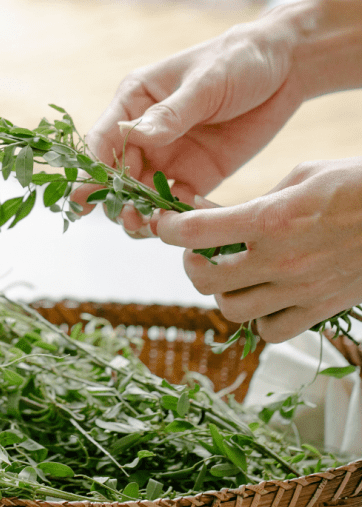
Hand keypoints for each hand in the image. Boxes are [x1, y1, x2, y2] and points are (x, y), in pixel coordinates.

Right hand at [71, 14, 302, 235]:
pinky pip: (175, 204)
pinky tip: (184, 224)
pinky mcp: (194, 177)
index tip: (82, 199)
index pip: (102, 141)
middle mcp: (143, 135)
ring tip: (150, 227)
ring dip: (141, 215)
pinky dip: (175, 218)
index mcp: (134, 102)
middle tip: (130, 217)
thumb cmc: (238, 59)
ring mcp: (167, 158)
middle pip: (117, 177)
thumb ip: (171, 113)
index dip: (89, 171)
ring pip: (141, 197)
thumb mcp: (205, 82)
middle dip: (117, 200)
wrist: (286, 68)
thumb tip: (135, 135)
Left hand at [156, 157, 361, 342]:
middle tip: (199, 252)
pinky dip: (258, 318)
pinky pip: (270, 331)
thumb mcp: (301, 176)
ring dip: (222, 291)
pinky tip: (264, 296)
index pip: (195, 232)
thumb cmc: (356, 185)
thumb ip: (252, 200)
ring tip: (232, 274)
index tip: (164, 225)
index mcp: (271, 218)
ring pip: (231, 309)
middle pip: (204, 279)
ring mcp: (300, 290)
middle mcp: (281, 259)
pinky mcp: (320, 310)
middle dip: (192, 263)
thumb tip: (206, 211)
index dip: (168, 228)